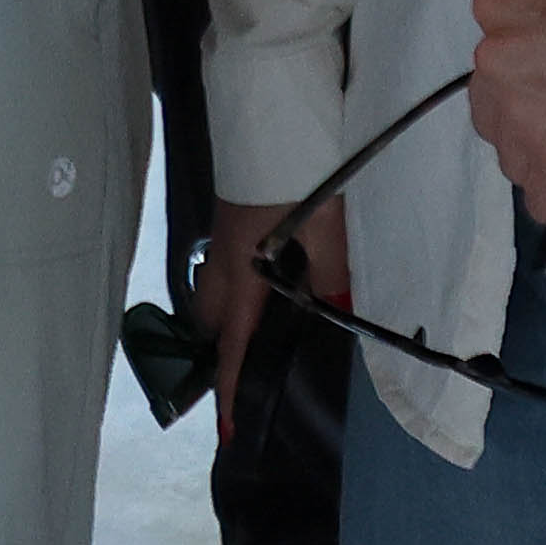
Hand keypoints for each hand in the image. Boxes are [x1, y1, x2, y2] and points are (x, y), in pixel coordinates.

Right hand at [193, 190, 338, 440]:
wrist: (272, 115)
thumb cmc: (297, 178)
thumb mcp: (328, 231)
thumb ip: (332, 276)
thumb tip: (337, 313)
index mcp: (244, 273)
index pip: (233, 344)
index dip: (233, 388)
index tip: (230, 430)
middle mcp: (223, 261)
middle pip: (209, 320)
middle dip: (222, 346)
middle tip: (253, 362)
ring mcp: (222, 237)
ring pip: (213, 291)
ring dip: (229, 312)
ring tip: (267, 321)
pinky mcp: (229, 218)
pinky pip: (225, 267)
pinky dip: (239, 284)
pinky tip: (272, 274)